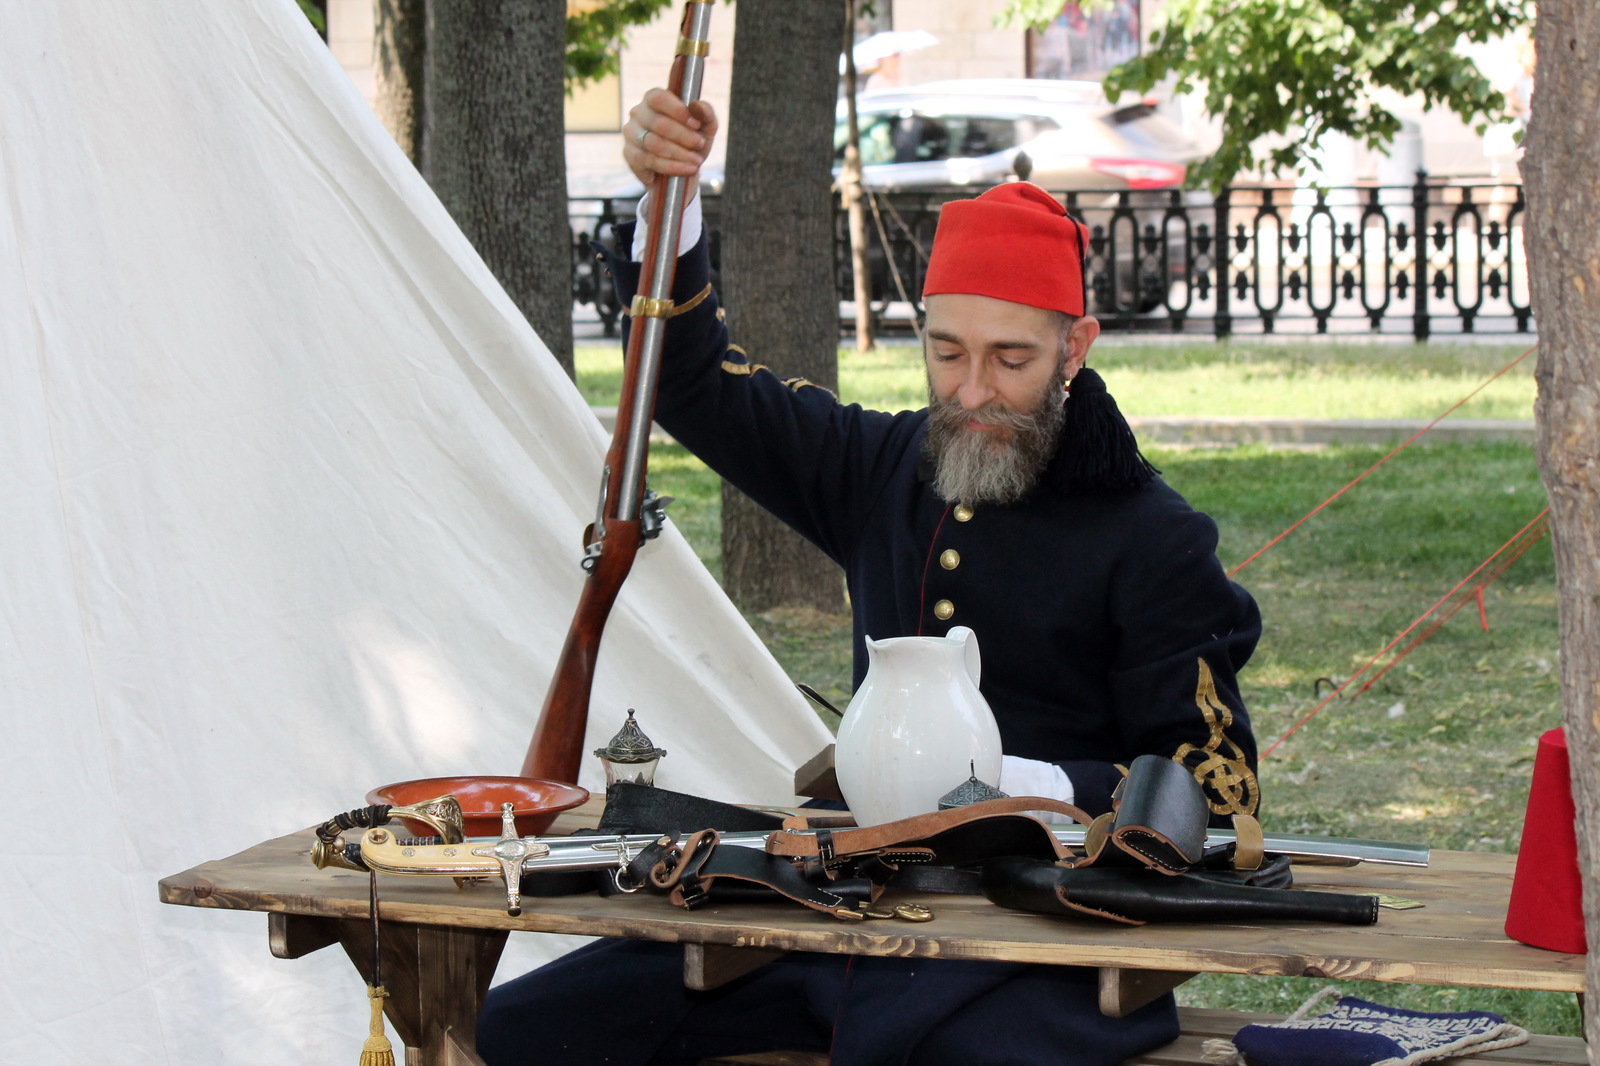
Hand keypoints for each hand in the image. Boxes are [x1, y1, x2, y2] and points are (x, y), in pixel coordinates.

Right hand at [623, 88, 717, 202]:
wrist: (682, 170)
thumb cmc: (692, 141)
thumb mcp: (705, 126)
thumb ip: (706, 112)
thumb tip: (696, 105)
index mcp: (653, 99)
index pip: (659, 98)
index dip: (678, 111)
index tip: (696, 124)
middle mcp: (638, 113)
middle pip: (659, 123)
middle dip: (684, 136)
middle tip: (699, 145)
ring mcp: (631, 134)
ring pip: (654, 143)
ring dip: (680, 154)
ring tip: (697, 160)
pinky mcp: (630, 155)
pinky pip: (650, 161)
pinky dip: (673, 167)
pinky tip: (687, 169)